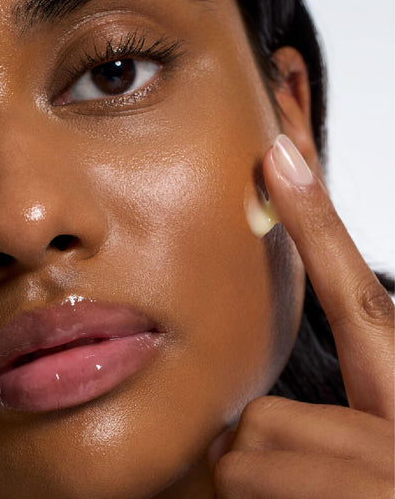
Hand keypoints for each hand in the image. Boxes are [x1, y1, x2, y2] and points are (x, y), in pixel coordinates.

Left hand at [210, 134, 393, 497]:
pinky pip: (242, 488)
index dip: (317, 225)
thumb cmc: (379, 478)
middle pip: (258, 421)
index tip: (279, 155)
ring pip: (243, 463)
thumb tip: (251, 418)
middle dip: (264, 456)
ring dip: (260, 492)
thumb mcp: (376, 440)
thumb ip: (335, 419)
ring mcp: (373, 481)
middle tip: (316, 491)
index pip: (356, 299)